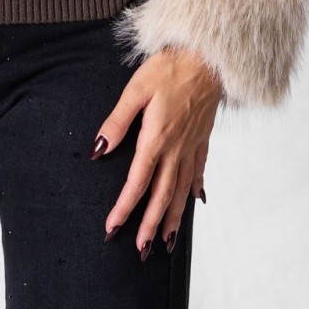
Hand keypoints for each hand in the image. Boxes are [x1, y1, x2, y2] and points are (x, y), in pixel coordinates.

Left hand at [92, 48, 224, 257]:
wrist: (210, 58)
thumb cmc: (171, 67)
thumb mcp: (136, 90)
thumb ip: (117, 121)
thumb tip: (99, 149)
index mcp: (157, 139)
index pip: (137, 182)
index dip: (125, 208)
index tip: (113, 228)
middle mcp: (176, 149)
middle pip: (162, 195)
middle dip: (149, 224)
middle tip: (141, 251)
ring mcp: (193, 145)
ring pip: (182, 190)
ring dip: (173, 217)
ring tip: (166, 241)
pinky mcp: (203, 138)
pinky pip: (199, 172)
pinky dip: (195, 190)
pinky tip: (194, 202)